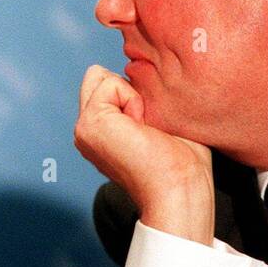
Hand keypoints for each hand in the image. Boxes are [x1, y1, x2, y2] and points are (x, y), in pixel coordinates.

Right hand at [74, 64, 214, 245]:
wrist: (180, 192)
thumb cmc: (183, 164)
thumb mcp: (160, 122)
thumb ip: (142, 99)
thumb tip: (141, 74)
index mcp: (101, 132)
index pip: (107, 84)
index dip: (135, 93)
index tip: (152, 129)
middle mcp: (87, 130)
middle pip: (99, 76)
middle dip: (130, 89)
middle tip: (149, 126)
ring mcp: (84, 128)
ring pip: (104, 77)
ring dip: (134, 96)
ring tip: (146, 129)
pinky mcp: (90, 123)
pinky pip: (111, 83)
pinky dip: (134, 100)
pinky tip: (142, 130)